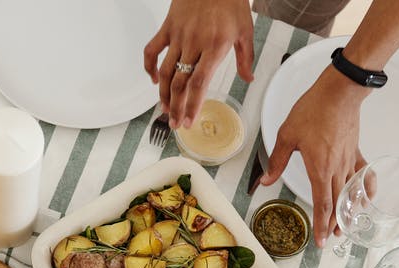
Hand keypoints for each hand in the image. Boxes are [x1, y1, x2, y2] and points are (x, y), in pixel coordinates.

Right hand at [143, 0, 253, 128]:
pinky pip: (152, 50)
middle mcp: (194, 44)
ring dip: (163, 95)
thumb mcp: (245, 30)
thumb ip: (245, 58)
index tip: (189, 121)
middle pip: (180, 83)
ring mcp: (178, 36)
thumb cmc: (230, 1)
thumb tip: (248, 79)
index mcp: (215, 47)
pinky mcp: (167, 28)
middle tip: (175, 124)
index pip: (199, 83)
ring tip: (165, 110)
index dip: (192, 105)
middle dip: (176, 107)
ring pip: (166, 72)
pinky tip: (154, 80)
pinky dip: (150, 67)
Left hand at [261, 68, 368, 245]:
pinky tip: (367, 199)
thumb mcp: (286, 136)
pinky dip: (366, 189)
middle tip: (332, 238)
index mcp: (319, 168)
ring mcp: (349, 161)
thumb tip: (265, 181)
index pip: (321, 204)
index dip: (321, 224)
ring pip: (351, 193)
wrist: (339, 92)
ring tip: (347, 226)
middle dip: (334, 224)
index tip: (320, 240)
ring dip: (349, 212)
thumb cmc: (313, 110)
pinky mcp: (356, 151)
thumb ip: (277, 161)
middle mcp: (336, 169)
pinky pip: (364, 175)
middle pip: (337, 203)